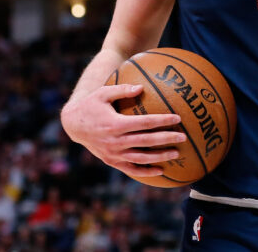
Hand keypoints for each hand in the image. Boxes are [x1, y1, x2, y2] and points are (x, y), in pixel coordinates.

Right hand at [60, 84, 185, 178]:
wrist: (74, 125)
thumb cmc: (92, 105)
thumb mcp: (104, 93)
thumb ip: (123, 89)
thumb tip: (141, 87)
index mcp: (115, 124)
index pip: (144, 123)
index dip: (162, 120)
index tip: (177, 118)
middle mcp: (115, 141)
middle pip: (146, 141)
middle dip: (166, 139)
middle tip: (183, 137)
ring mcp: (113, 153)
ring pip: (141, 158)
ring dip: (159, 156)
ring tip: (176, 153)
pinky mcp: (111, 161)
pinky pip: (131, 169)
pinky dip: (145, 171)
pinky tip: (160, 170)